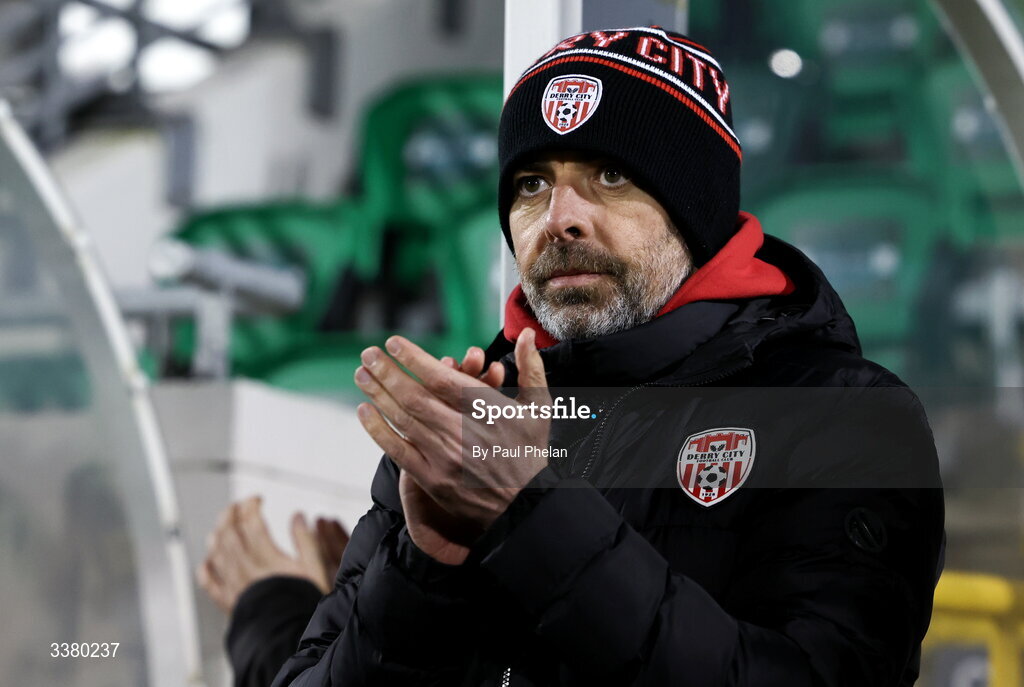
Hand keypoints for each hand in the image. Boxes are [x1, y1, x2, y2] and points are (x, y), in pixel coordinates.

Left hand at [196, 496, 349, 612]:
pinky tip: (208, 560)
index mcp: (267, 558)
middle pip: (229, 533)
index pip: (251, 522)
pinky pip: (208, 581)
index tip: (257, 499)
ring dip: (218, 533)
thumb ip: (306, 540)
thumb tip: (298, 517)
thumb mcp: (315, 569)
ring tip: (223, 525)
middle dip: (232, 513)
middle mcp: (246, 569)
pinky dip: (206, 567)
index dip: (251, 505)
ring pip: (216, 552)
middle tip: (237, 506)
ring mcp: (233, 585)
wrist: (289, 637)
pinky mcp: (227, 601)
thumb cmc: (303, 604)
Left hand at [354, 329, 549, 546]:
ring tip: (361, 375)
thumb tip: (524, 333)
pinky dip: (378, 430)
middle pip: (415, 396)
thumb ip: (530, 368)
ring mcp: (445, 457)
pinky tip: (364, 411)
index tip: (393, 343)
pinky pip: (398, 450)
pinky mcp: (433, 479)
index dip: (414, 359)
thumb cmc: (530, 452)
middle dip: (387, 373)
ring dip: (378, 395)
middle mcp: (463, 432)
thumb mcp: (538, 409)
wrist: (526, 507)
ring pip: (404, 420)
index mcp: (488, 411)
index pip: (443, 379)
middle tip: (368, 354)